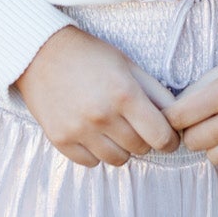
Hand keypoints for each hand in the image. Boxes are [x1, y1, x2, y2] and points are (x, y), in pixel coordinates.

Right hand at [15, 25, 180, 166]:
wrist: (40, 53)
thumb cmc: (90, 56)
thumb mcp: (128, 65)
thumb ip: (155, 92)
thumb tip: (176, 118)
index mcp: (125, 94)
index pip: (161, 137)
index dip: (170, 141)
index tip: (169, 138)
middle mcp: (102, 116)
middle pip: (141, 149)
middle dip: (144, 139)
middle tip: (135, 124)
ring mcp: (79, 130)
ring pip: (118, 160)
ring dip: (121, 147)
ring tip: (113, 127)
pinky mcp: (60, 140)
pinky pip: (91, 163)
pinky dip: (96, 152)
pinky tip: (92, 133)